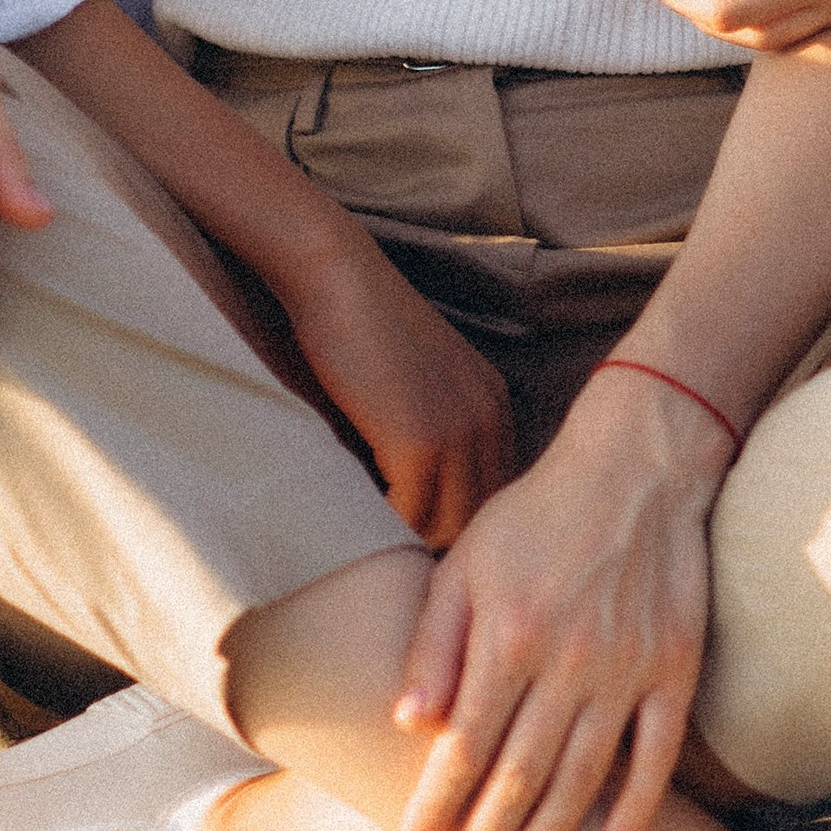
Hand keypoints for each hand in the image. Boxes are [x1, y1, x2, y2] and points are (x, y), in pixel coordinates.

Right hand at [273, 224, 514, 547]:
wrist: (336, 276)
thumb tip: (416, 506)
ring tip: (375, 547)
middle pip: (476, 517)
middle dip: (437, 541)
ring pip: (446, 526)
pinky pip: (409, 516)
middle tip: (394, 553)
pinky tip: (357, 520)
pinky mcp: (421, 441)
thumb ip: (432, 432)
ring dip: (410, 542)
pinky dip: (384, 528)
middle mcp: (490, 418)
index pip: (493, 494)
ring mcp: (461, 430)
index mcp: (495, 404)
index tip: (415, 535)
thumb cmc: (359, 325)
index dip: (454, 523)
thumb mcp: (418, 380)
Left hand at [392, 369, 726, 830]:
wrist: (636, 467)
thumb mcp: (467, 561)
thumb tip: (409, 723)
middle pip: (521, 774)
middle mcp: (567, 662)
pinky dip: (640, 806)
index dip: (438, 801)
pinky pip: (658, 753)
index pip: (465, 743)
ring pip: (583, 777)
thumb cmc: (536, 515)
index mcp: (509, 635)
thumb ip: (435, 642)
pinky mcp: (674, 668)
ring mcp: (627, 670)